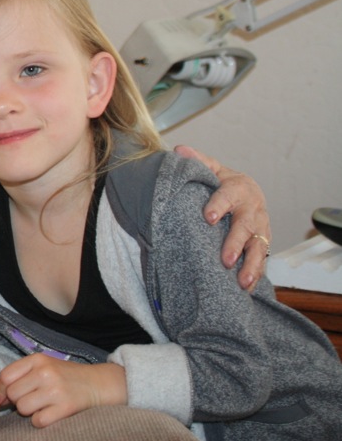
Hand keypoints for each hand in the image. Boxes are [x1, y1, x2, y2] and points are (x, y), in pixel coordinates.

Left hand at [0, 353, 125, 427]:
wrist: (99, 384)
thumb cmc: (66, 376)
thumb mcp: (44, 366)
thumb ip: (21, 375)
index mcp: (38, 359)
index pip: (6, 376)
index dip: (0, 390)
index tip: (2, 398)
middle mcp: (45, 373)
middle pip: (12, 394)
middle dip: (16, 401)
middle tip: (30, 400)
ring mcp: (56, 390)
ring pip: (23, 408)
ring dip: (29, 411)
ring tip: (42, 405)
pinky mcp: (65, 408)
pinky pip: (38, 421)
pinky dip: (41, 421)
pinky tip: (50, 413)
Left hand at [174, 145, 270, 290]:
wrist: (248, 191)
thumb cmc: (223, 182)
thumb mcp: (211, 168)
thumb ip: (196, 161)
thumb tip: (178, 151)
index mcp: (238, 188)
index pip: (228, 195)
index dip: (219, 205)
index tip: (208, 217)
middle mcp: (253, 209)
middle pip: (246, 226)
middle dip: (236, 243)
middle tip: (224, 259)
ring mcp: (260, 228)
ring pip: (259, 247)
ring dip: (252, 265)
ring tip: (241, 281)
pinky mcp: (262, 243)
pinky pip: (261, 261)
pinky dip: (256, 276)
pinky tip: (246, 290)